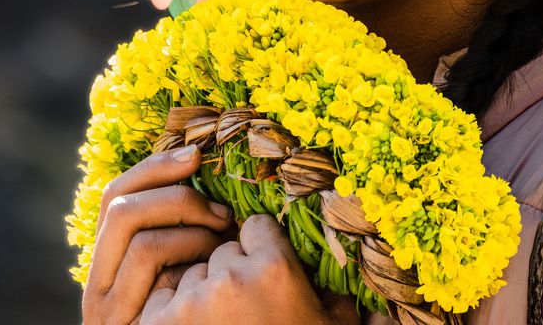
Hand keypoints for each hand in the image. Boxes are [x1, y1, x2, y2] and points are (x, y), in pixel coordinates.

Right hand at [81, 144, 236, 324]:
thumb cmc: (211, 317)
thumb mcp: (186, 268)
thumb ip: (180, 231)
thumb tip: (202, 168)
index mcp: (110, 261)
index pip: (117, 194)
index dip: (155, 166)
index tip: (196, 154)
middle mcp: (98, 282)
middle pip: (121, 205)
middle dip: (175, 193)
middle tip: (221, 210)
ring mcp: (107, 305)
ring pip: (137, 228)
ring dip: (188, 222)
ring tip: (222, 238)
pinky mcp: (124, 318)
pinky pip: (150, 257)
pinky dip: (187, 247)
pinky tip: (213, 262)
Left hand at [139, 212, 361, 324]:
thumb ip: (343, 308)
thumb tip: (379, 306)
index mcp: (277, 269)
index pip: (256, 227)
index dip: (260, 251)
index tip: (264, 272)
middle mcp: (232, 276)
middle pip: (221, 252)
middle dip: (229, 275)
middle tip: (243, 312)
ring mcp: (192, 301)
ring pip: (191, 275)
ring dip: (200, 295)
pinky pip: (163, 300)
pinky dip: (172, 315)